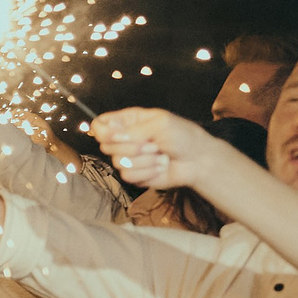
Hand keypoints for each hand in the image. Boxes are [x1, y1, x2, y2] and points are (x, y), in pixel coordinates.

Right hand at [93, 108, 227, 192]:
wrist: (197, 160)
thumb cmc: (183, 136)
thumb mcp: (160, 124)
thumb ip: (134, 129)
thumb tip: (112, 135)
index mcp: (129, 121)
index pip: (100, 124)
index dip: (102, 131)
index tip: (116, 136)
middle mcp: (125, 139)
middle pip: (106, 146)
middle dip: (131, 147)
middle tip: (153, 144)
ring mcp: (129, 158)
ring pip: (118, 163)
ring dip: (144, 161)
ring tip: (160, 155)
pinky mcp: (134, 174)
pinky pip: (128, 176)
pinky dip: (147, 171)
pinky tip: (160, 166)